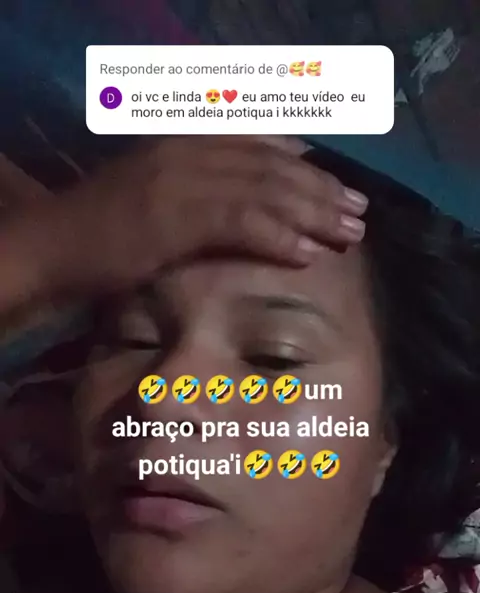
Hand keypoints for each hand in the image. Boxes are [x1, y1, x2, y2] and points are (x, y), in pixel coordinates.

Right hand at [34, 136, 368, 295]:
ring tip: (349, 235)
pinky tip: (308, 254)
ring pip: (264, 191)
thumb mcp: (159, 196)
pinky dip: (277, 236)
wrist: (56, 247)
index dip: (308, 170)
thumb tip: (257, 207)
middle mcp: (190, 152)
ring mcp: (181, 181)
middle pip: (273, 167)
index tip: (342, 192)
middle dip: (321, 192)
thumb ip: (207, 192)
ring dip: (312, 214)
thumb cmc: (106, 231)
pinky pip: (237, 222)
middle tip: (359, 215)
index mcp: (188, 143)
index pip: (262, 147)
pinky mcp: (173, 217)